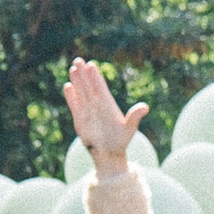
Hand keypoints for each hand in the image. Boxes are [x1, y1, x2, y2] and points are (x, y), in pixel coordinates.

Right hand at [64, 56, 148, 175]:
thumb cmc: (121, 140)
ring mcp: (88, 111)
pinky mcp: (80, 119)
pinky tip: (68, 86)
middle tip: (78, 60)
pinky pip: (74, 105)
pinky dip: (71, 97)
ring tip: (73, 68)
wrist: (109, 153)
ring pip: (81, 93)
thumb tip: (145, 107)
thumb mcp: (130, 128)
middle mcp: (97, 105)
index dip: (96, 77)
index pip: (100, 87)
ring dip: (77, 81)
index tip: (92, 65)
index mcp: (108, 105)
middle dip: (84, 74)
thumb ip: (135, 116)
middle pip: (89, 86)